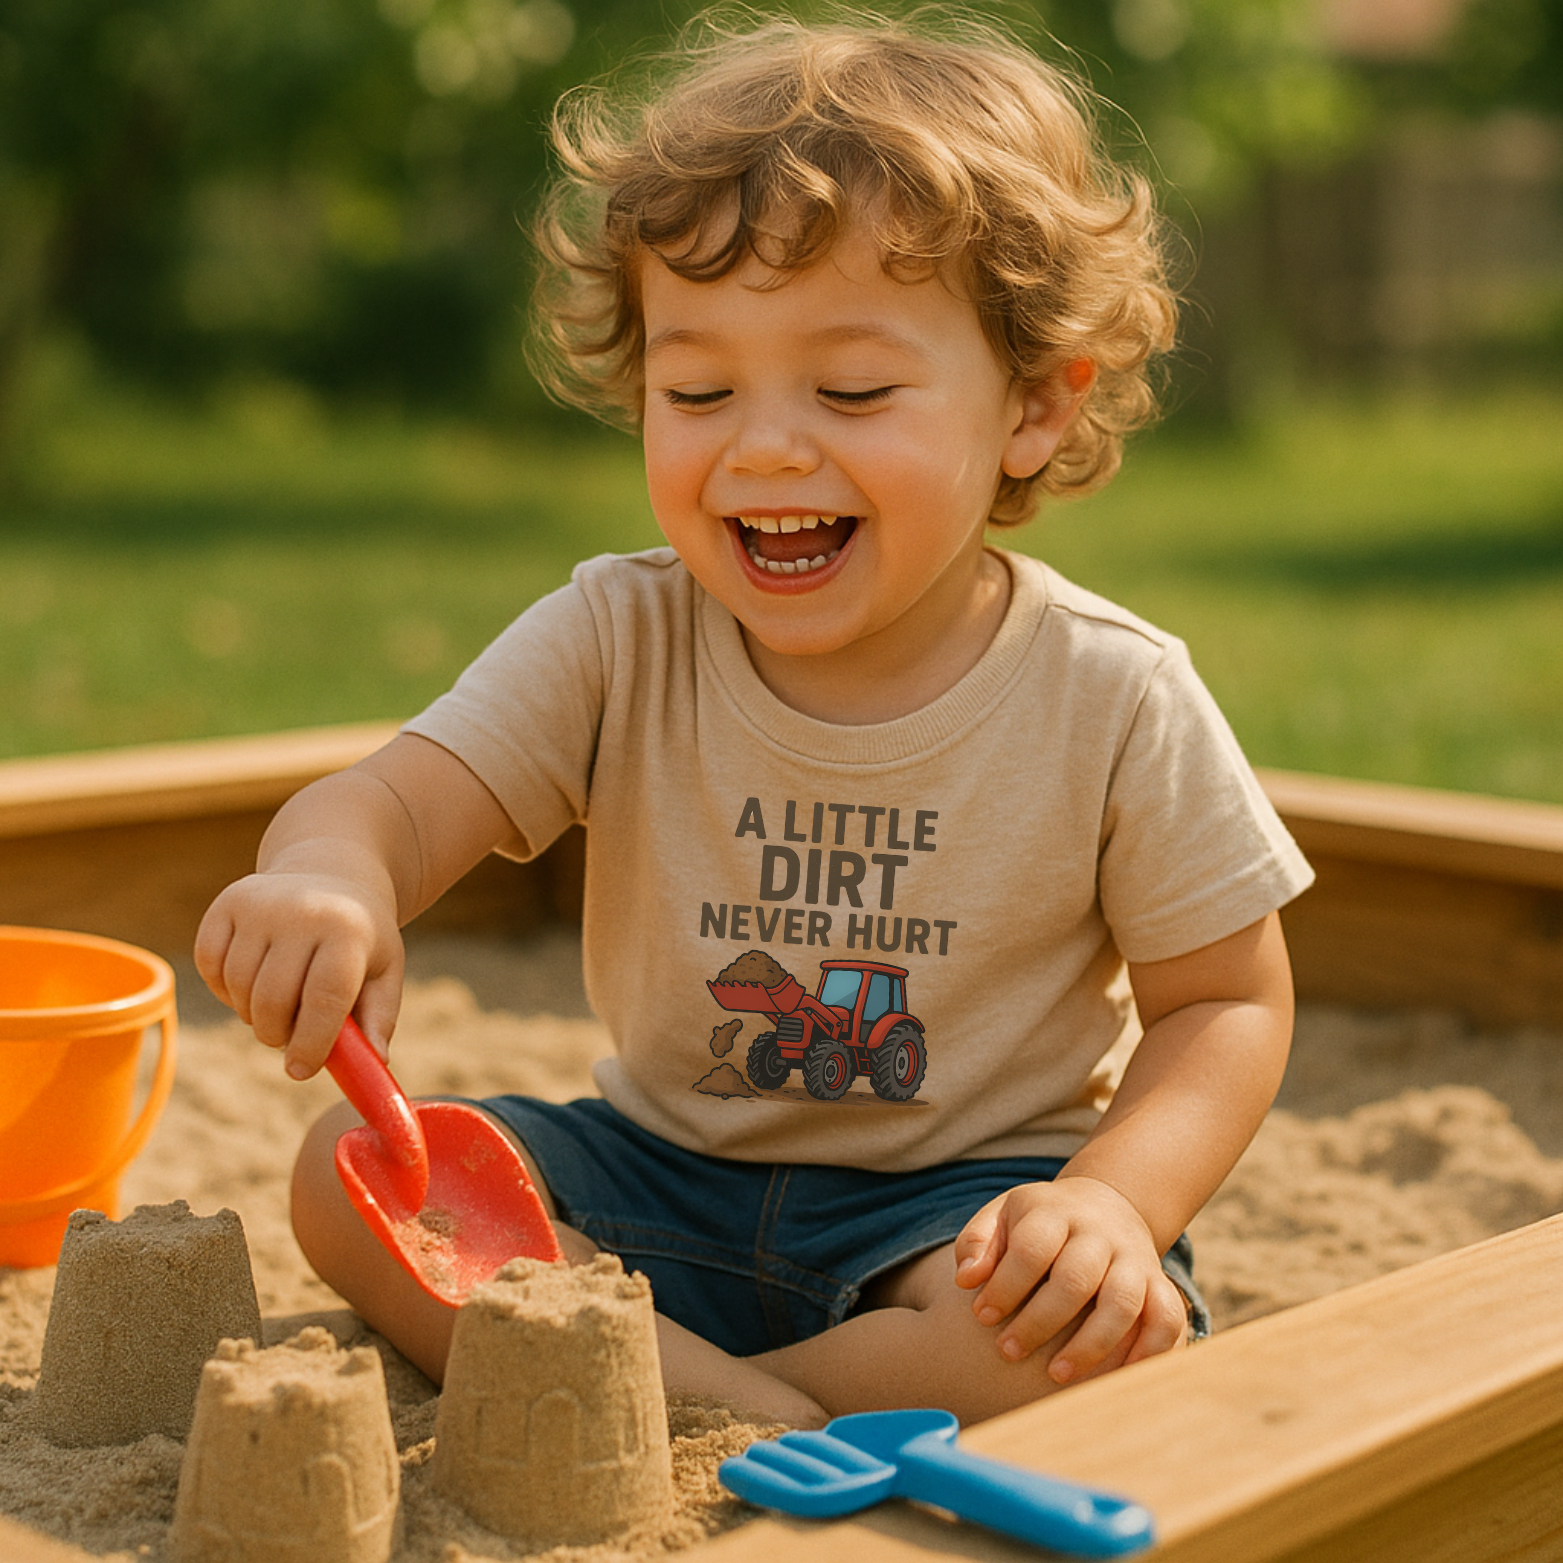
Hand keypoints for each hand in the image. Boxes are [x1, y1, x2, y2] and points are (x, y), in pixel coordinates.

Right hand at [194, 871, 403, 1080]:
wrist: (331, 876)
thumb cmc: (359, 940)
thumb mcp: (384, 972)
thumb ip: (379, 1019)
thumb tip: (375, 1063)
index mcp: (348, 931)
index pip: (324, 997)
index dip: (311, 1042)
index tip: (301, 1070)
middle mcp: (302, 912)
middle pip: (272, 998)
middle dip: (276, 1034)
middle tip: (289, 1037)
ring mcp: (261, 904)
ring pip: (238, 986)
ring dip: (252, 1013)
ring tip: (278, 1005)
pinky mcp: (228, 903)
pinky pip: (208, 964)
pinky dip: (223, 987)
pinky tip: (251, 982)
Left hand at [952, 1176, 1187, 1382]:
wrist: (1105, 1206)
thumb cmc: (1039, 1223)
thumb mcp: (1002, 1216)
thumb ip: (976, 1243)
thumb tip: (966, 1279)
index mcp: (1055, 1212)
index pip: (1032, 1248)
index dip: (1005, 1286)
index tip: (981, 1316)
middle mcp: (1100, 1233)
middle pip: (1076, 1278)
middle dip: (1039, 1321)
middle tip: (1008, 1351)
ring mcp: (1134, 1258)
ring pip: (1122, 1302)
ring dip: (1090, 1344)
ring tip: (1055, 1374)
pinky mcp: (1160, 1284)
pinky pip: (1166, 1319)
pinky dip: (1149, 1351)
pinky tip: (1117, 1379)